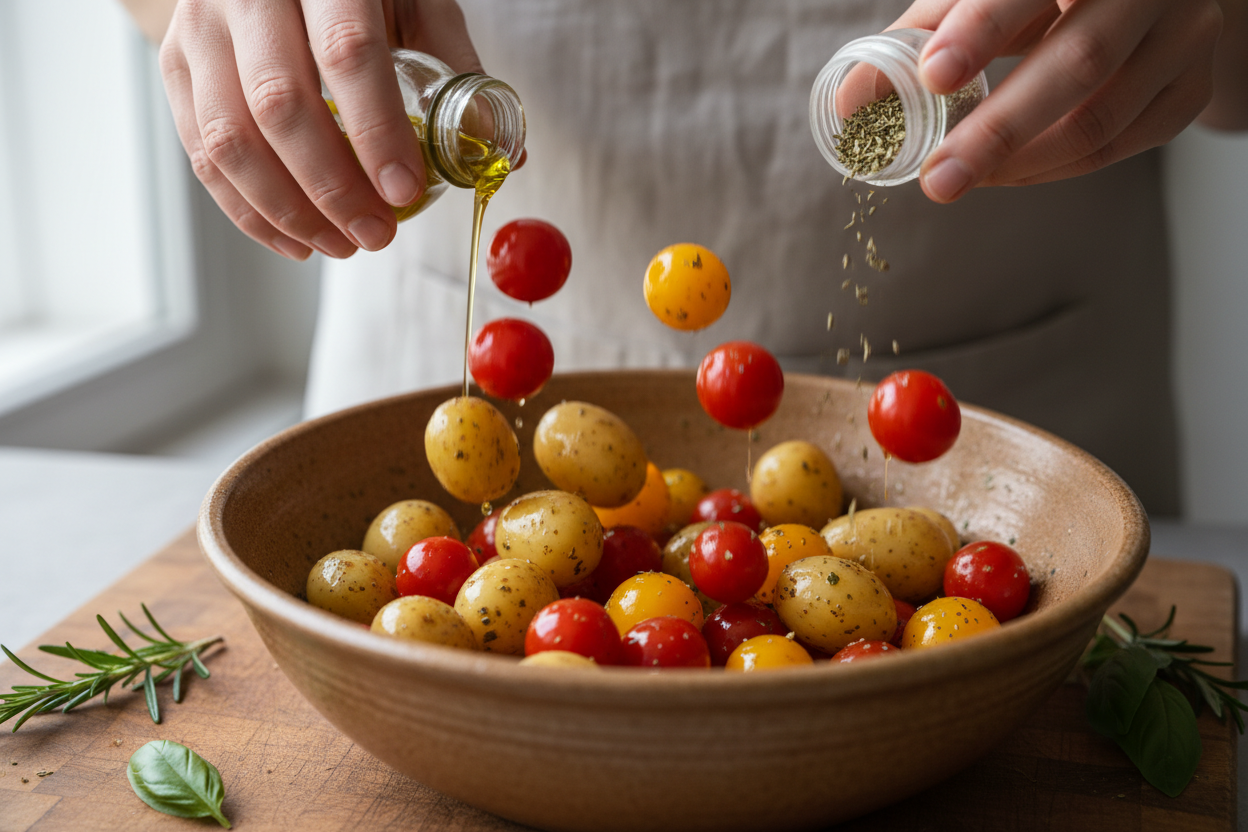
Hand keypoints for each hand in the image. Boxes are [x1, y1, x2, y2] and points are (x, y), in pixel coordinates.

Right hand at [158, 0, 483, 258]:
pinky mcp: (175, 65)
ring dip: (289, 211)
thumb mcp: (416, 5)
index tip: (405, 192)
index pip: (346, 53)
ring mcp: (200, 28)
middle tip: (376, 234)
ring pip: (227, 138)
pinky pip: (201, 154)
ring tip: (342, 244)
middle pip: (279, 104)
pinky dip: (250, 211)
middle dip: (332, 188)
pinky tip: (298, 239)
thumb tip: (506, 157)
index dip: (377, 131)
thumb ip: (457, 74)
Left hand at [885, 0, 1222, 201]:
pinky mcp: (1188, 87)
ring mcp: (1183, 36)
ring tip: (959, 180)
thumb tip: (850, 105)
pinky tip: (1007, 173)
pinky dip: (1054, 169)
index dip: (983, 29)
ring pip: (1104, 119)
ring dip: (1021, 164)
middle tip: (938, 179)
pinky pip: (1122, 145)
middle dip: (998, 131)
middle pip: (1079, 63)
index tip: (935, 77)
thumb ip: (916, 40)